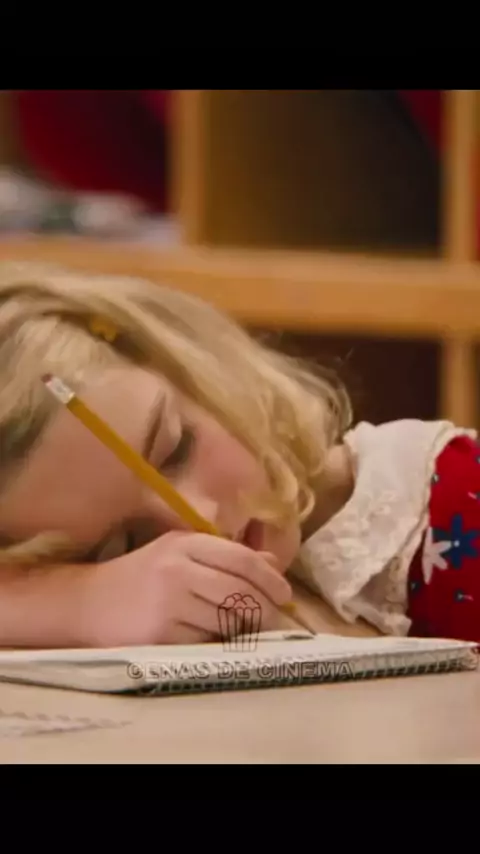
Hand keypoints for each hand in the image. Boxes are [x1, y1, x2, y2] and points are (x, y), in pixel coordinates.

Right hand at [76, 531, 292, 646]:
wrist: (85, 604)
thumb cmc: (139, 578)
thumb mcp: (178, 555)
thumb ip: (223, 557)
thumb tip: (272, 563)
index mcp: (184, 543)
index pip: (242, 558)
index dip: (270, 579)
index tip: (285, 595)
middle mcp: (177, 568)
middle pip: (241, 592)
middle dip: (266, 609)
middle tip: (275, 620)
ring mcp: (168, 602)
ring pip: (227, 620)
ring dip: (245, 630)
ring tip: (248, 632)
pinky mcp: (160, 634)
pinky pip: (204, 642)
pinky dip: (216, 645)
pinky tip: (215, 642)